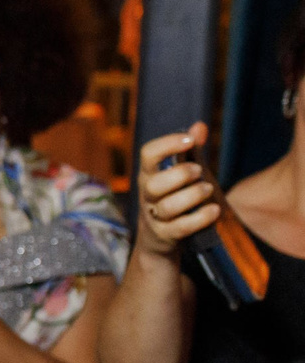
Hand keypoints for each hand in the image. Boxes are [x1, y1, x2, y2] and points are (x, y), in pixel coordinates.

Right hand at [133, 122, 219, 262]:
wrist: (163, 238)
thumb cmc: (177, 198)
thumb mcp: (185, 174)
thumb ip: (191, 152)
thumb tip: (199, 125)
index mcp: (150, 174)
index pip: (147, 154)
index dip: (167, 145)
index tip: (189, 140)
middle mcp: (147, 195)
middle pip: (154, 184)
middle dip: (180, 175)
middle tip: (199, 171)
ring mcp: (154, 217)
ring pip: (167, 207)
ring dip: (192, 196)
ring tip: (209, 189)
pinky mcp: (165, 235)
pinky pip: (180, 228)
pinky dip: (200, 218)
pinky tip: (215, 210)